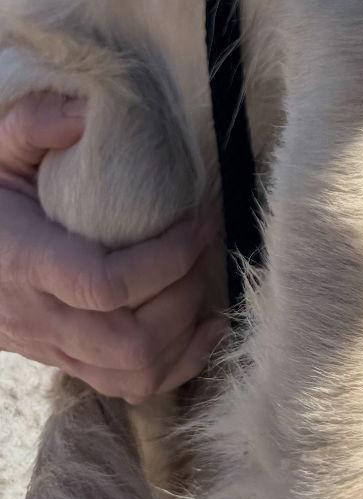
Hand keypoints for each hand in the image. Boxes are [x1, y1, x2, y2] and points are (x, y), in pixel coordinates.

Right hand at [0, 93, 222, 401]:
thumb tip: (86, 113)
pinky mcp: (64, 359)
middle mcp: (38, 317)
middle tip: (201, 244)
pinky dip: (178, 363)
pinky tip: (203, 326)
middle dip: (182, 295)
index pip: (104, 285)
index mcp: (24, 262)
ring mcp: (51, 346)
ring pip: (133, 374)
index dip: (165, 260)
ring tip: (200, 277)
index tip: (196, 220)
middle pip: (129, 341)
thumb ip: (34, 124)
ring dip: (183, 331)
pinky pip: (127, 386)